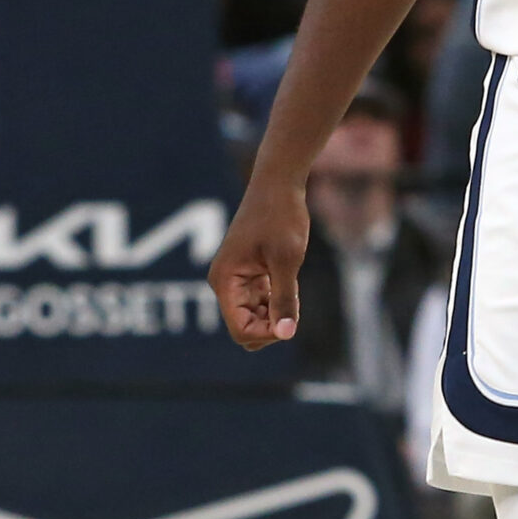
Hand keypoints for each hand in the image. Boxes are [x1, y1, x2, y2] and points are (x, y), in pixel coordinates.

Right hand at [209, 173, 308, 349]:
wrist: (278, 184)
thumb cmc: (281, 216)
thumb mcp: (286, 260)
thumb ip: (284, 299)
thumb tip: (285, 335)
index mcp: (225, 281)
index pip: (241, 330)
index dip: (268, 334)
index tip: (291, 318)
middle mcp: (225, 283)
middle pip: (246, 328)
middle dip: (271, 326)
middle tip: (292, 301)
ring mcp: (236, 279)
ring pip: (255, 318)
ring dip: (276, 313)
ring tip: (291, 286)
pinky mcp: (249, 274)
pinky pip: (261, 304)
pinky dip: (277, 302)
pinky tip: (289, 283)